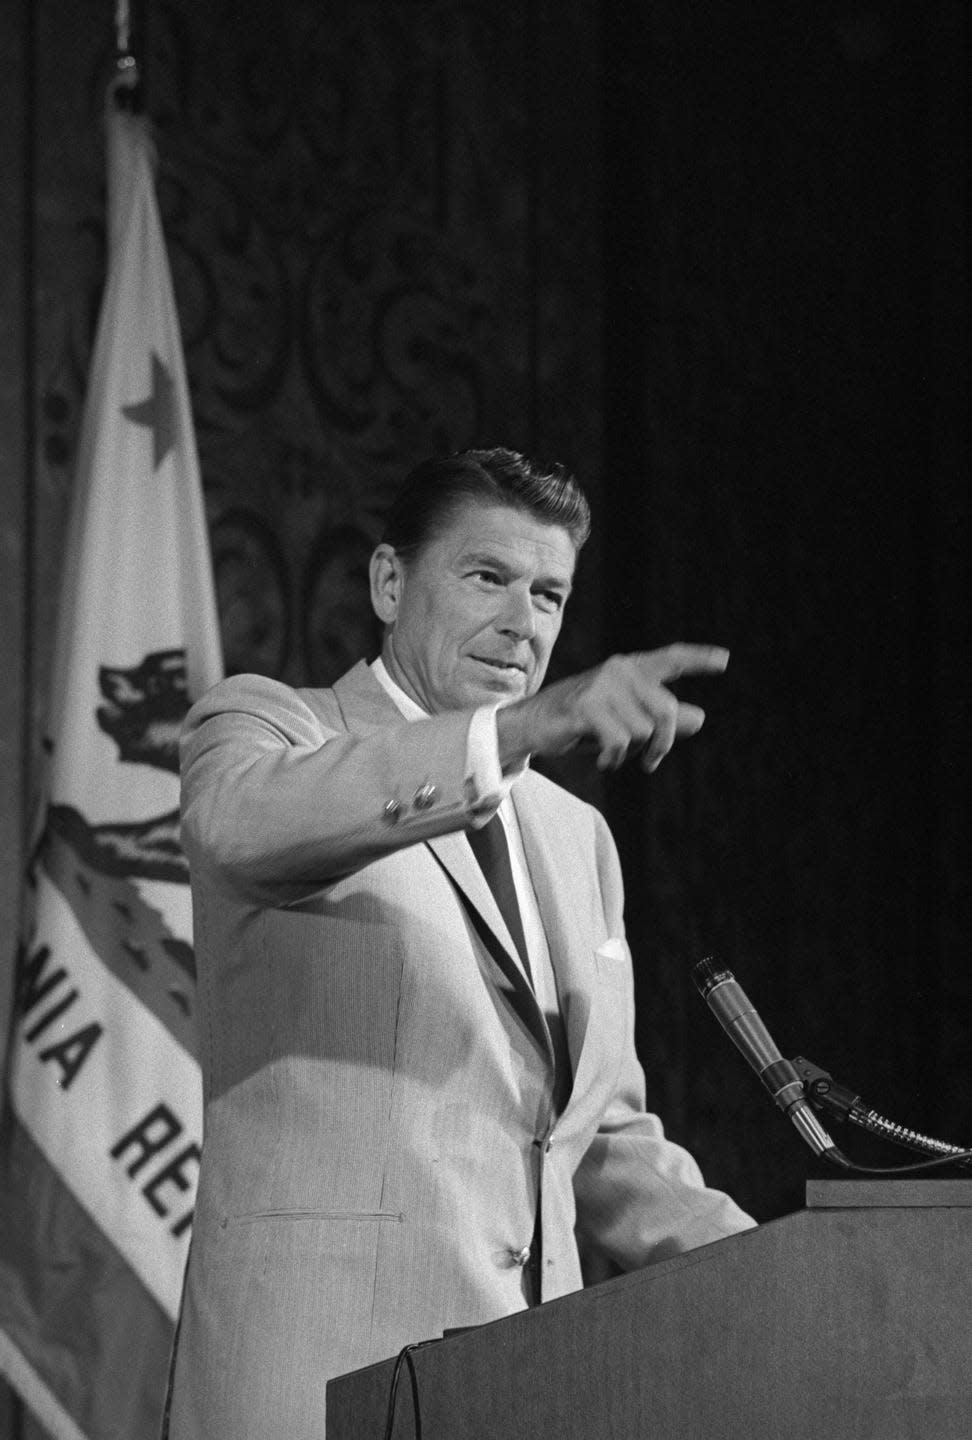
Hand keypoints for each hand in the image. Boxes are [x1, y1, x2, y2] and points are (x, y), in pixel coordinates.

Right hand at [496, 644, 729, 772]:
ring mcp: (603, 685)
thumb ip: (661, 719)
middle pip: (667, 711)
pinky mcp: (586, 705)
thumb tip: (701, 718)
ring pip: (643, 731)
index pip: (671, 660)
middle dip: (663, 744)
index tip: (725, 660)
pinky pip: (620, 741)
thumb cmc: (581, 723)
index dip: (699, 659)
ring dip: (631, 752)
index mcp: (631, 669)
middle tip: (651, 762)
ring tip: (610, 753)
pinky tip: (601, 759)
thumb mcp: (625, 721)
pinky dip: (614, 758)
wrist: (532, 726)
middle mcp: (620, 670)